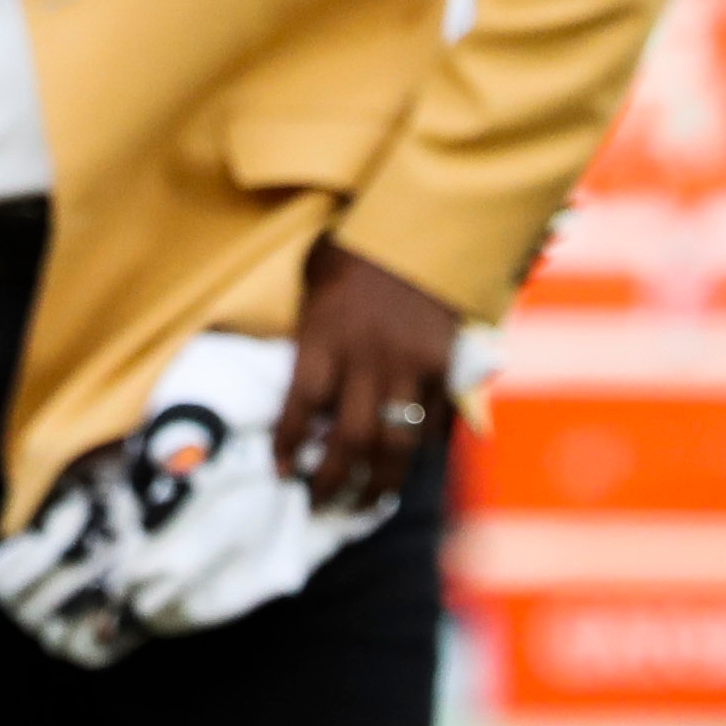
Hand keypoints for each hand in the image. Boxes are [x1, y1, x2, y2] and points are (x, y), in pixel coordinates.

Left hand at [273, 238, 458, 510]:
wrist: (425, 223)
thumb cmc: (357, 247)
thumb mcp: (314, 279)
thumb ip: (306, 327)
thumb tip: (291, 374)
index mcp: (325, 333)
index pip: (300, 405)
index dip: (288, 444)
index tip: (282, 471)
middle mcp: (366, 355)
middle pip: (348, 438)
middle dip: (332, 480)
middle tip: (320, 503)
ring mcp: (409, 363)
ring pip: (394, 441)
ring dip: (379, 481)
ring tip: (366, 503)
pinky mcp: (443, 364)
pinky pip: (431, 420)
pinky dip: (419, 450)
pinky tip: (406, 467)